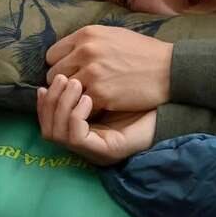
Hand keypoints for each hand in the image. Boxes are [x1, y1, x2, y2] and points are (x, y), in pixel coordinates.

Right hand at [36, 74, 156, 165]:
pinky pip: (75, 137)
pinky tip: (88, 99)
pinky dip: (75, 117)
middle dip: (49, 103)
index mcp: (81, 127)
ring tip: (74, 84)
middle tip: (60, 79)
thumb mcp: (108, 83)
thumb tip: (59, 65)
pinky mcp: (104, 152)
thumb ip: (85, 80)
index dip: (44, 103)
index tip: (47, 82)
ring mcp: (92, 150)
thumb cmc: (143, 90)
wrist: (172, 102)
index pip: (47, 119)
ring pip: (55, 133)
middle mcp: (83, 142)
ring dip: (60, 107)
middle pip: (46, 128)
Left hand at [45, 26, 172, 111]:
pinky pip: (80, 106)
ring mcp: (92, 73)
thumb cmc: (145, 52)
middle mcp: (85, 51)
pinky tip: (101, 107)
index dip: (61, 67)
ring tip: (88, 100)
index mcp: (87, 34)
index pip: (53, 55)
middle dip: (65, 85)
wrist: (170, 69)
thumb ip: (89, 42)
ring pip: (65, 93)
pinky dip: (88, 109)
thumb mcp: (114, 35)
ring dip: (74, 99)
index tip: (72, 75)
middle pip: (54, 75)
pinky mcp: (100, 94)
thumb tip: (70, 53)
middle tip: (79, 91)